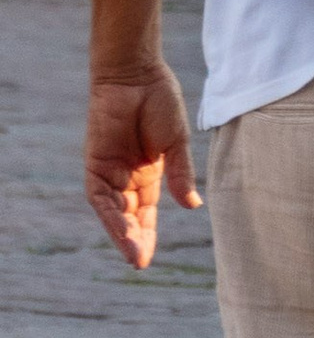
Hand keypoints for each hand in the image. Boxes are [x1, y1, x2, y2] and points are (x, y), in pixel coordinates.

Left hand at [86, 64, 199, 271]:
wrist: (137, 74)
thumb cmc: (160, 102)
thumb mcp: (176, 144)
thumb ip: (181, 174)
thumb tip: (193, 205)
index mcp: (148, 173)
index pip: (145, 212)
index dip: (146, 234)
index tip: (147, 258)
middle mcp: (126, 176)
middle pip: (128, 216)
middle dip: (134, 240)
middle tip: (140, 262)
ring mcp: (110, 170)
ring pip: (113, 211)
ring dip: (122, 233)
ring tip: (134, 255)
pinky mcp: (96, 162)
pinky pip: (100, 196)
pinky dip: (110, 215)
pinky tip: (123, 231)